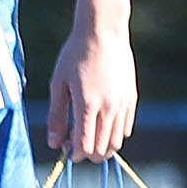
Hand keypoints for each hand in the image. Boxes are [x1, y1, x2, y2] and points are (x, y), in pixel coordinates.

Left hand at [46, 18, 137, 162]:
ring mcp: (123, 103)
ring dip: (102, 147)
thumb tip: (54, 144)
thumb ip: (56, 116)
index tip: (65, 149)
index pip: (85, 145)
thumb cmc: (75, 56)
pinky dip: (114, 135)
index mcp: (88, 104)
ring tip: (86, 137)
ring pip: (116, 142)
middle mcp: (109, 107)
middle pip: (102, 148)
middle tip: (73, 144)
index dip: (74, 154)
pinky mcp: (132, 98)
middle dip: (87, 154)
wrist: (103, 33)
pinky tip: (100, 126)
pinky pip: (126, 128)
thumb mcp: (58, 84)